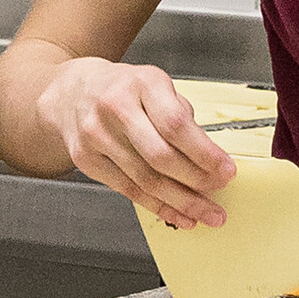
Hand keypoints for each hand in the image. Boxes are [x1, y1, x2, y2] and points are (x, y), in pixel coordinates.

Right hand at [36, 58, 234, 227]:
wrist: (72, 93)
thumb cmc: (123, 90)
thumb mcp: (156, 87)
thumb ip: (181, 117)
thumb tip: (209, 159)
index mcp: (142, 83)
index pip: (176, 125)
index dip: (204, 153)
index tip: (226, 170)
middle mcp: (115, 107)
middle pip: (160, 156)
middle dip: (195, 182)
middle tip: (217, 195)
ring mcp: (96, 135)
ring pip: (144, 179)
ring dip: (179, 202)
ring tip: (203, 214)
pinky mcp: (86, 159)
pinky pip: (127, 190)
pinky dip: (156, 206)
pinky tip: (176, 214)